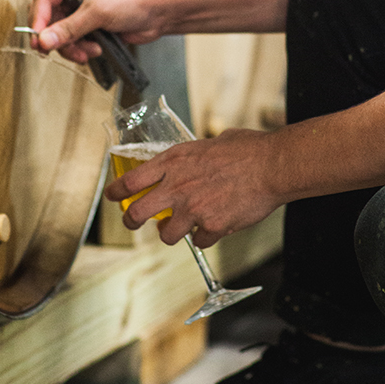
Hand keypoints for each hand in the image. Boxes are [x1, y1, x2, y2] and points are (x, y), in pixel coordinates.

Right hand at [29, 0, 164, 62]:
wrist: (160, 10)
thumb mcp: (97, 11)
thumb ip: (69, 28)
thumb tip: (45, 39)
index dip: (39, 20)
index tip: (38, 38)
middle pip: (50, 19)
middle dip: (57, 37)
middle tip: (58, 50)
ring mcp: (81, 8)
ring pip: (61, 33)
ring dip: (72, 46)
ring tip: (87, 49)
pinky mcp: (90, 23)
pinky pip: (74, 40)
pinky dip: (81, 48)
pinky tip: (95, 48)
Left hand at [104, 128, 284, 246]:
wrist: (272, 165)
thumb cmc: (248, 149)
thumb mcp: (211, 142)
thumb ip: (195, 156)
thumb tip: (193, 160)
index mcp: (174, 160)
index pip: (131, 179)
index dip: (116, 191)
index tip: (112, 196)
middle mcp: (178, 185)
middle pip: (136, 213)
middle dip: (131, 220)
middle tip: (133, 221)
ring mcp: (193, 208)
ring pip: (167, 235)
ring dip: (173, 233)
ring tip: (183, 227)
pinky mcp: (211, 226)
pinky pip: (200, 240)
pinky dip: (206, 236)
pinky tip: (216, 226)